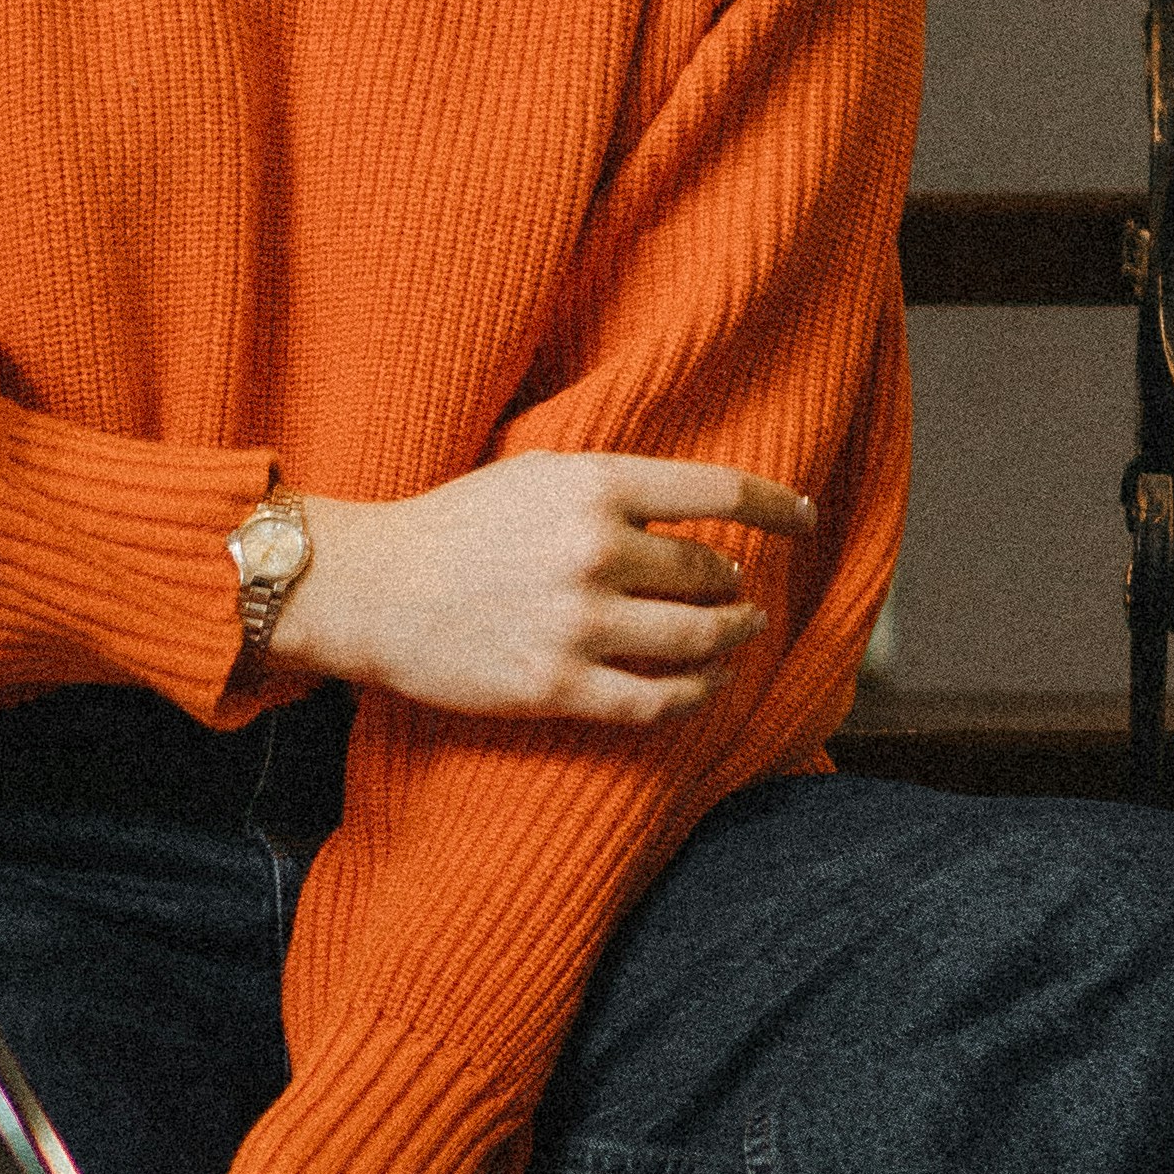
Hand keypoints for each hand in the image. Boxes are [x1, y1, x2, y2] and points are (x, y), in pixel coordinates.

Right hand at [270, 454, 817, 723]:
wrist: (370, 589)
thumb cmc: (452, 526)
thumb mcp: (535, 473)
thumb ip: (612, 486)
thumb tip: (694, 508)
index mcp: (594, 486)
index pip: (719, 493)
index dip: (775, 506)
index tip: (803, 518)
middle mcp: (596, 552)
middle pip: (711, 574)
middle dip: (736, 586)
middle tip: (742, 592)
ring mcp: (579, 624)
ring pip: (697, 640)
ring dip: (731, 639)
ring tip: (738, 635)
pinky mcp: (557, 686)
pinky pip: (656, 700)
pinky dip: (696, 694)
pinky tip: (707, 685)